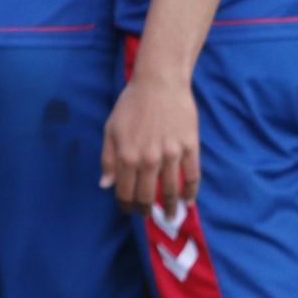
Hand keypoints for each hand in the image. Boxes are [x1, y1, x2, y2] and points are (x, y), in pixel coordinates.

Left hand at [100, 70, 200, 211]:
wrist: (159, 81)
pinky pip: (192, 175)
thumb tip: (106, 186)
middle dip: (145, 210)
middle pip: (147, 196)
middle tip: (146, 215)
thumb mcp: (111, 129)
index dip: (126, 205)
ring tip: (169, 216)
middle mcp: (149, 159)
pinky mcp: (189, 147)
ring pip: (170, 190)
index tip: (128, 209)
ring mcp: (171, 154)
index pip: (125, 192)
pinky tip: (188, 201)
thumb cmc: (131, 103)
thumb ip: (108, 159)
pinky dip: (191, 192)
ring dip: (169, 207)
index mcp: (127, 156)